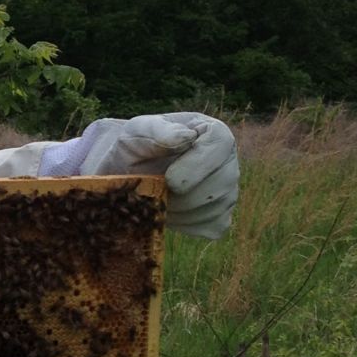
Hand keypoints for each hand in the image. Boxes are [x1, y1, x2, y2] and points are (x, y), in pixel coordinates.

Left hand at [80, 113, 237, 239]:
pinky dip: (184, 224)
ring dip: (180, 210)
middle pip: (221, 182)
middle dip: (183, 193)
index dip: (196, 165)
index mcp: (214, 133)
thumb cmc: (135, 149)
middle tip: (155, 190)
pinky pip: (210, 226)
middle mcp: (228, 161)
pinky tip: (168, 211)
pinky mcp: (220, 218)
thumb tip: (186, 136)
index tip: (168, 178)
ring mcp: (228, 191)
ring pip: (215, 207)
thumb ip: (158, 130)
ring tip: (158, 197)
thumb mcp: (136, 132)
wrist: (128, 176)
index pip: (221, 144)